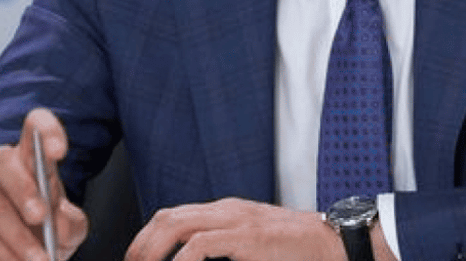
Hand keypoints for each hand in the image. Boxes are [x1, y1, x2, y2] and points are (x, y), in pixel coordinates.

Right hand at [0, 108, 88, 260]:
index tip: (59, 151)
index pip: (35, 127)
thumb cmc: (42, 231)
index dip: (46, 131)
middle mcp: (1, 166)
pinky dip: (2, 252)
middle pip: (4, 161)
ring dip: (17, 235)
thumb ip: (70, 222)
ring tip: (39, 259)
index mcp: (32, 157)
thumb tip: (61, 220)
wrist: (8, 257)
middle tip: (41, 217)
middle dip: (24, 190)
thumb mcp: (66, 228)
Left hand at [125, 197, 345, 260]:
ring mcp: (236, 221)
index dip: (147, 235)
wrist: (329, 241)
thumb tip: (193, 257)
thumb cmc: (294, 246)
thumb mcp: (252, 241)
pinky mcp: (247, 238)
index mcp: (225, 210)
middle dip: (141, 243)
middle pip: (168, 216)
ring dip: (154, 250)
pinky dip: (182, 259)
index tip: (137, 258)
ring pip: (178, 225)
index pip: (173, 214)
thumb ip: (223, 246)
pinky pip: (202, 245)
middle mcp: (226, 210)